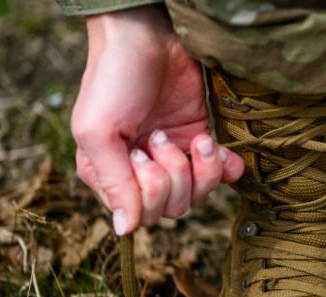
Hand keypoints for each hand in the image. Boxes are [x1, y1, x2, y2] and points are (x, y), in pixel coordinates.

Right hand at [71, 5, 243, 234]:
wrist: (147, 35)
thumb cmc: (113, 80)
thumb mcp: (99, 132)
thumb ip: (113, 183)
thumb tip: (124, 231)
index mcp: (108, 174)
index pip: (139, 215)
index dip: (148, 191)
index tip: (139, 152)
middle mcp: (140, 172)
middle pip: (170, 210)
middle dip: (173, 176)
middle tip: (160, 138)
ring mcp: (173, 157)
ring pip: (197, 196)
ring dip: (201, 169)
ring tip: (194, 137)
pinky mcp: (199, 140)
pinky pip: (222, 175)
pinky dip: (226, 167)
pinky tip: (219, 148)